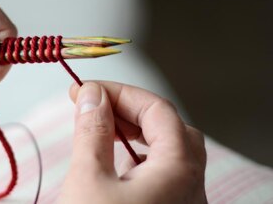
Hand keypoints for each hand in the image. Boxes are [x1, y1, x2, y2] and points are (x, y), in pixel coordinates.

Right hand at [58, 82, 206, 203]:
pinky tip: (115, 165)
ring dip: (136, 135)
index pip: (157, 110)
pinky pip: (161, 177)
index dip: (120, 93)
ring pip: (167, 154)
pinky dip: (138, 160)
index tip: (87, 90)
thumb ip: (93, 131)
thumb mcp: (88, 179)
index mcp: (178, 171)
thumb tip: (92, 96)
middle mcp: (190, 188)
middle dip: (131, 111)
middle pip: (169, 129)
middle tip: (96, 106)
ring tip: (103, 130)